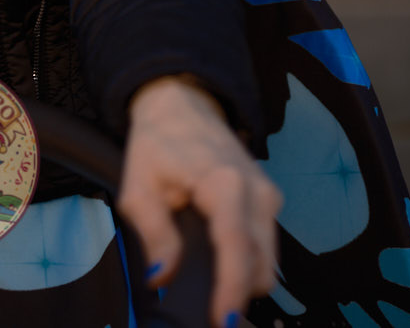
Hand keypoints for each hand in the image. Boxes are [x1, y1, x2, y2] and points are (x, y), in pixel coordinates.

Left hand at [120, 76, 280, 327]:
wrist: (181, 103)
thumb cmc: (159, 140)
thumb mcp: (139, 185)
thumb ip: (153, 233)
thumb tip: (162, 275)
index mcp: (224, 182)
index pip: (236, 246)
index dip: (231, 289)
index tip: (222, 320)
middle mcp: (257, 191)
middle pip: (260, 265)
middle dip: (236, 292)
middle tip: (205, 308)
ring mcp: (269, 196)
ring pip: (269, 262)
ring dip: (243, 279)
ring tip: (210, 285)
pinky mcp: (270, 201)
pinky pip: (267, 247)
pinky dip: (247, 262)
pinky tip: (221, 262)